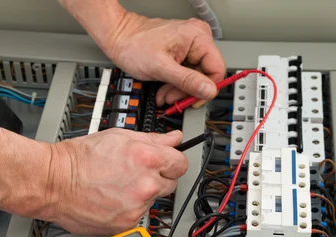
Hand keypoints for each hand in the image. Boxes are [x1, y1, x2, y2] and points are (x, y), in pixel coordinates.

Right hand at [43, 130, 186, 234]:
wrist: (54, 183)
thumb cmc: (79, 159)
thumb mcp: (118, 137)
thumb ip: (152, 139)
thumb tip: (174, 139)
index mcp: (147, 159)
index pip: (181, 163)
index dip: (172, 162)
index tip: (165, 163)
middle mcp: (146, 185)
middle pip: (170, 184)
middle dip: (157, 178)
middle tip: (133, 174)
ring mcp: (137, 207)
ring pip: (152, 201)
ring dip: (141, 195)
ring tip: (116, 186)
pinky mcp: (127, 224)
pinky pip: (138, 216)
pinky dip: (128, 210)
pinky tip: (111, 200)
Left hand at [103, 13, 225, 106]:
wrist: (119, 39)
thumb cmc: (134, 46)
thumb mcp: (161, 68)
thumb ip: (187, 80)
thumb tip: (209, 90)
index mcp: (198, 37)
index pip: (217, 70)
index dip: (206, 90)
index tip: (192, 101)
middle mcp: (198, 39)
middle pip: (204, 76)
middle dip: (186, 92)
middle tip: (171, 99)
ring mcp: (190, 46)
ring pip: (194, 79)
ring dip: (178, 91)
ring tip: (164, 95)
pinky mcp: (182, 54)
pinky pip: (186, 75)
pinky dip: (175, 86)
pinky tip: (164, 89)